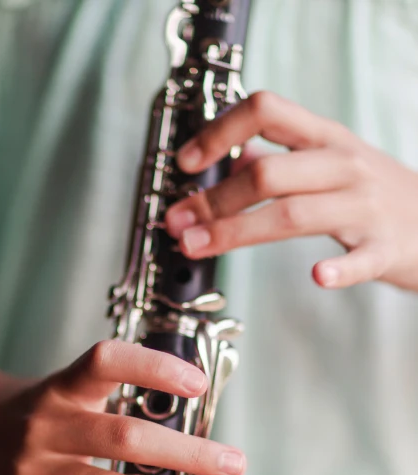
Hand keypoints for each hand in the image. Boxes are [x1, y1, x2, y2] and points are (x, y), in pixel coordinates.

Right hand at [0, 340, 245, 474]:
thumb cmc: (37, 411)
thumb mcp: (69, 388)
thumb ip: (117, 398)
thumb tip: (189, 414)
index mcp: (62, 389)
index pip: (106, 362)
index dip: (151, 368)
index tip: (197, 384)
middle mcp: (45, 427)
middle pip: (121, 437)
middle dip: (183, 451)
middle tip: (233, 465)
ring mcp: (28, 471)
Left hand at [165, 91, 417, 291]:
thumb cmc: (371, 193)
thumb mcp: (326, 161)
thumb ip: (278, 160)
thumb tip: (228, 161)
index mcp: (325, 138)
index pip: (267, 110)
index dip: (219, 131)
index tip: (185, 163)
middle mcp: (343, 165)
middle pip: (268, 173)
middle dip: (212, 200)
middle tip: (175, 223)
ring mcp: (366, 206)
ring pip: (295, 215)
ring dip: (236, 232)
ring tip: (196, 247)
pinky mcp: (385, 248)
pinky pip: (361, 259)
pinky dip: (340, 270)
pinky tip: (317, 278)